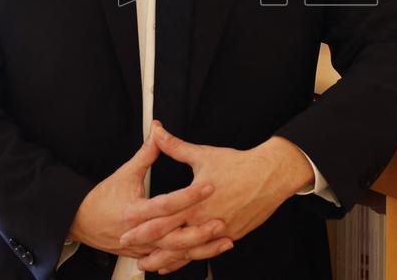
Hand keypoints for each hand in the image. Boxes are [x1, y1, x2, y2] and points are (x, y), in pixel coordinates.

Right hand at [67, 131, 228, 259]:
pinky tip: (211, 252)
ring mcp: (143, 247)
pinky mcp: (147, 254)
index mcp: (134, 211)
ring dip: (202, 248)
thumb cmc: (103, 198)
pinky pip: (172, 260)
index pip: (166, 204)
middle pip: (173, 236)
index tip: (209, 186)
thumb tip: (158, 130)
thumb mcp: (126, 173)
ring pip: (176, 252)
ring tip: (225, 240)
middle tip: (221, 220)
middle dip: (199, 230)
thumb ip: (146, 153)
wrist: (81, 222)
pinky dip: (192, 258)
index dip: (188, 195)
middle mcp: (139, 233)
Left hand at [125, 122, 313, 272]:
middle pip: (171, 241)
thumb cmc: (239, 165)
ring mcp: (219, 231)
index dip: (141, 224)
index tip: (125, 228)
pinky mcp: (230, 235)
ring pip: (188, 252)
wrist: (270, 175)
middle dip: (149, 248)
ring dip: (168, 260)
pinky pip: (206, 251)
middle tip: (133, 252)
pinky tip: (181, 261)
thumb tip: (157, 132)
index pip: (162, 217)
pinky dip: (190, 258)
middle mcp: (205, 220)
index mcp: (195, 201)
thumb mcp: (203, 154)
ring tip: (153, 265)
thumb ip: (175, 147)